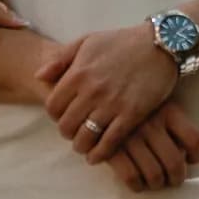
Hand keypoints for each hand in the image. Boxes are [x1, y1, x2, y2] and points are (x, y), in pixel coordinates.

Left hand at [39, 24, 182, 160]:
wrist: (160, 45)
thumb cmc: (121, 42)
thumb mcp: (87, 41)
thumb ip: (61, 59)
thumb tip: (39, 76)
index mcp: (78, 73)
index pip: (53, 106)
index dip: (54, 115)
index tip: (62, 116)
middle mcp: (91, 91)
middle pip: (66, 125)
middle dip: (67, 132)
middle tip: (73, 132)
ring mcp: (112, 104)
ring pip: (86, 137)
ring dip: (81, 146)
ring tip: (84, 146)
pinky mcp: (132, 115)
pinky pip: (109, 142)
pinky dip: (100, 154)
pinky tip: (96, 156)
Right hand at [105, 102, 198, 192]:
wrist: (98, 92)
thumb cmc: (130, 98)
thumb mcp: (156, 98)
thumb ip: (172, 119)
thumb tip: (186, 152)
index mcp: (167, 110)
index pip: (194, 139)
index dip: (197, 155)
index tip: (192, 160)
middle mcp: (151, 124)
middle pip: (175, 163)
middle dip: (176, 177)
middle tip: (173, 179)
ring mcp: (131, 137)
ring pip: (154, 175)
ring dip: (157, 184)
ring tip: (155, 182)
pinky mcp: (111, 148)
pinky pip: (131, 176)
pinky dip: (137, 185)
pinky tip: (137, 182)